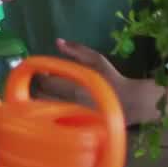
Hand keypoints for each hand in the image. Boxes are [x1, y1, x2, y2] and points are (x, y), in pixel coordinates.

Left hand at [45, 38, 164, 124]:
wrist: (129, 103)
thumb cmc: (111, 78)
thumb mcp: (96, 59)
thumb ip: (77, 50)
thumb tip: (58, 41)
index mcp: (73, 88)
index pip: (44, 83)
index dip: (39, 74)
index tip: (44, 70)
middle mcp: (68, 105)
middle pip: (39, 97)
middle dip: (38, 86)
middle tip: (45, 79)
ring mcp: (69, 118)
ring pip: (44, 108)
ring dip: (42, 97)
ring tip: (51, 89)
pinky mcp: (72, 125)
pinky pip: (53, 117)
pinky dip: (49, 109)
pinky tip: (57, 101)